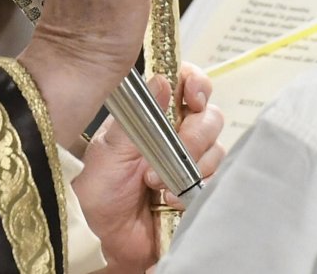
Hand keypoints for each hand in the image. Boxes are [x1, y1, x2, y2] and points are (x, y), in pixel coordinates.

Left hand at [73, 65, 226, 273]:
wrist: (103, 236)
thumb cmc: (99, 189)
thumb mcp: (110, 147)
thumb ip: (139, 114)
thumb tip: (162, 80)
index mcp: (155, 116)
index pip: (188, 85)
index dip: (197, 84)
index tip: (193, 97)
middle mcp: (178, 135)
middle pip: (210, 118)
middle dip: (194, 136)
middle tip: (169, 153)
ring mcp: (191, 163)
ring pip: (217, 150)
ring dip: (191, 167)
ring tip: (158, 185)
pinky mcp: (199, 191)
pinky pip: (216, 182)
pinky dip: (195, 191)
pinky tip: (171, 200)